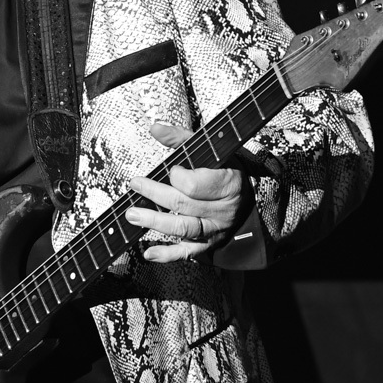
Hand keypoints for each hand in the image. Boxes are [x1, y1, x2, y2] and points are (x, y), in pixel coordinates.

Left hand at [124, 122, 251, 262]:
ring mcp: (216, 229)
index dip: (178, 177)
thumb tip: (154, 128)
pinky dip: (167, 255)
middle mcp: (223, 210)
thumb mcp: (212, 149)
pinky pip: (188, 252)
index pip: (195, 185)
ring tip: (132, 215)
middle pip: (183, 205)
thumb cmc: (227, 169)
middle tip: (134, 184)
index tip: (172, 170)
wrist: (250, 196)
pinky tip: (148, 253)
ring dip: (154, 223)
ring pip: (183, 229)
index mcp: (228, 183)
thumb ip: (181, 138)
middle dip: (155, 194)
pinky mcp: (209, 244)